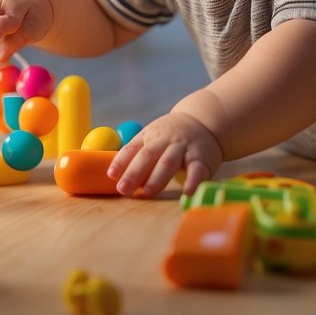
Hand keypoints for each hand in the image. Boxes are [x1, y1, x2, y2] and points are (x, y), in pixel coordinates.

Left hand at [107, 111, 223, 197]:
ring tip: (146, 193)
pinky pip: (196, 169)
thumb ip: (137, 154)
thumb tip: (116, 177)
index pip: (132, 148)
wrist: (204, 121)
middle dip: (134, 173)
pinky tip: (186, 192)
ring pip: (168, 162)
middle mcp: (165, 140)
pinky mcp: (201, 158)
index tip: (111, 175)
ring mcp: (183, 148)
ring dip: (156, 179)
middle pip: (148, 155)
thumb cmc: (171, 136)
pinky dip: (192, 181)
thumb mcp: (153, 136)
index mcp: (149, 135)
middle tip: (124, 189)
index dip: (121, 161)